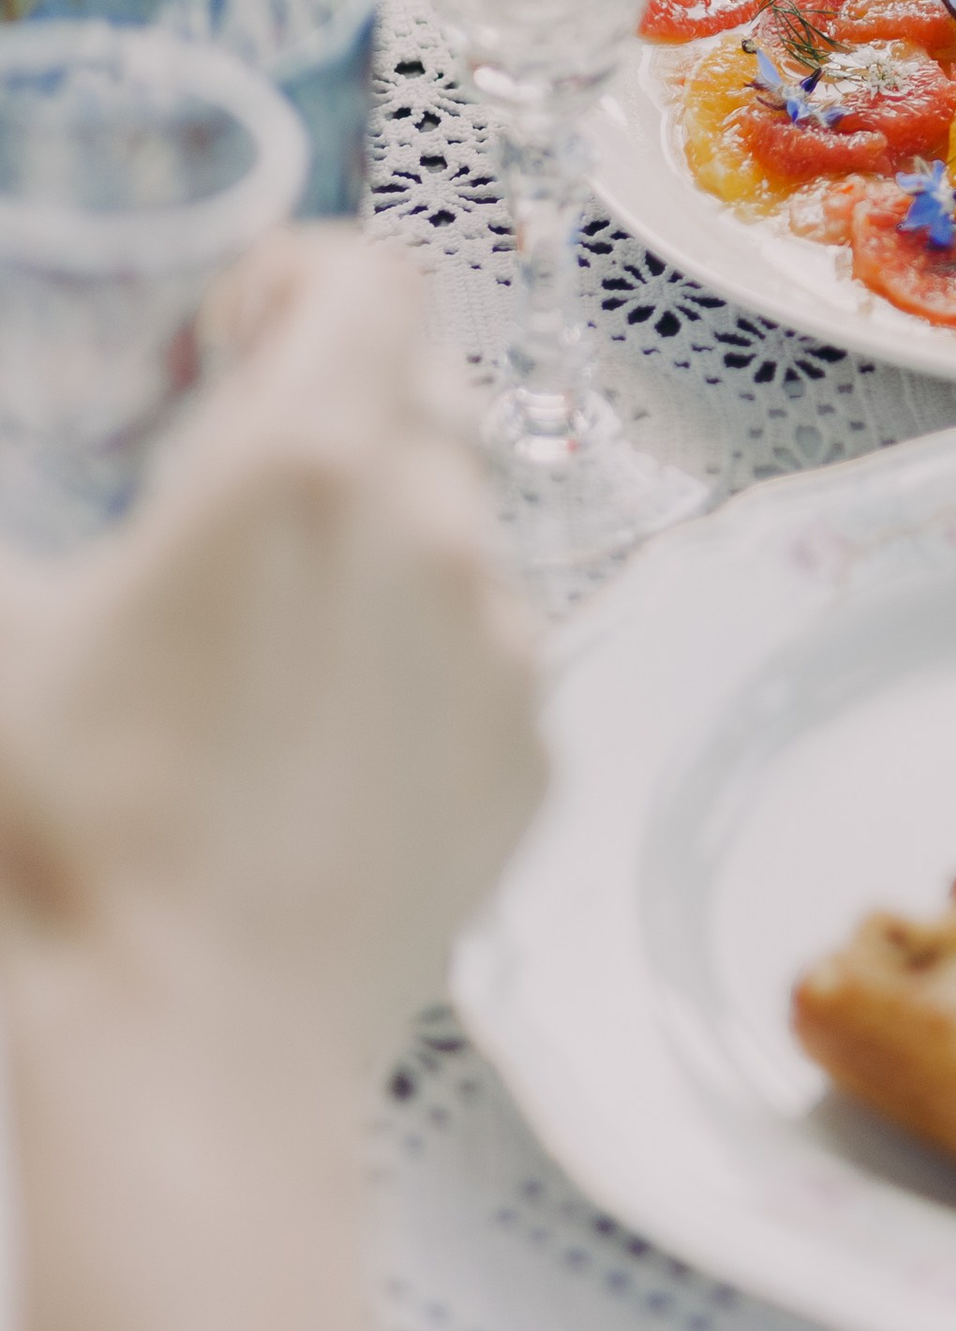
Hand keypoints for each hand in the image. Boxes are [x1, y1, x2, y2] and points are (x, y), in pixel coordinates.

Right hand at [0, 230, 543, 1069]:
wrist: (187, 1053)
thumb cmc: (69, 839)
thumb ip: (18, 518)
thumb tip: (36, 527)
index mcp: (304, 464)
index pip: (372, 277)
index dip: (301, 278)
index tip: (233, 334)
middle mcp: (435, 530)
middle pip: (422, 393)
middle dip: (334, 405)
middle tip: (230, 483)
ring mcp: (501, 647)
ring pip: (461, 525)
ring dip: (379, 534)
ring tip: (268, 625)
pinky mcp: (530, 756)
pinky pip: (490, 651)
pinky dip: (421, 654)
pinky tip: (321, 733)